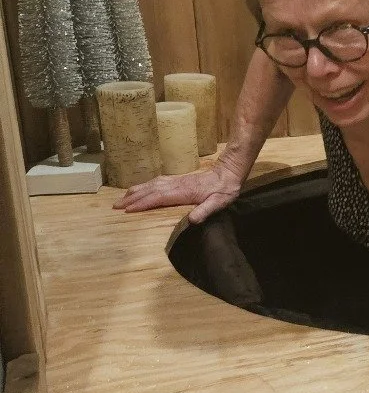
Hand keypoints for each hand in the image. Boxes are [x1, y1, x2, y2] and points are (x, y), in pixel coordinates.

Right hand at [114, 161, 243, 223]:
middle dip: (132, 198)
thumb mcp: (219, 202)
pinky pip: (156, 182)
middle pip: (150, 191)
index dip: (143, 204)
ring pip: (151, 185)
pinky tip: (139, 190)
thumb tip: (192, 220)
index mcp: (183, 192)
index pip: (158, 198)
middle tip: (115, 206)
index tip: (128, 210)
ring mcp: (175, 180)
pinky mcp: (177, 179)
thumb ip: (205, 211)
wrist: (228, 172)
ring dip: (135, 191)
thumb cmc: (224, 190)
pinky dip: (144, 186)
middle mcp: (176, 184)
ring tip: (121, 198)